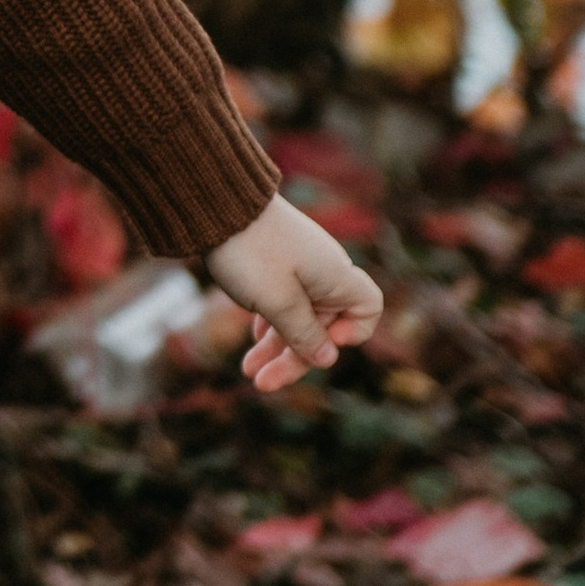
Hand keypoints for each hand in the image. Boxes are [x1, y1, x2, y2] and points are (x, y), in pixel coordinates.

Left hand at [206, 192, 381, 395]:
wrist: (216, 202)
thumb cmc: (251, 252)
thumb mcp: (277, 302)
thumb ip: (304, 334)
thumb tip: (327, 360)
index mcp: (336, 276)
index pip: (367, 310)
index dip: (353, 333)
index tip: (324, 340)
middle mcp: (323, 272)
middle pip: (324, 326)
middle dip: (296, 357)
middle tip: (262, 383)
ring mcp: (299, 268)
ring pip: (297, 317)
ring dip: (276, 347)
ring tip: (248, 372)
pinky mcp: (275, 265)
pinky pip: (281, 303)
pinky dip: (268, 325)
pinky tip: (252, 343)